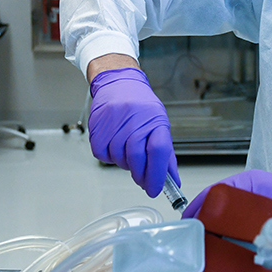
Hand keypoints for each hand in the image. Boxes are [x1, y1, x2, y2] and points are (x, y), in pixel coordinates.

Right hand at [88, 67, 179, 196]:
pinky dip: (109, 156)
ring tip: (127, 147)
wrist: (118, 83)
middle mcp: (134, 120)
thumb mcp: (159, 125)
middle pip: (137, 158)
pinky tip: (114, 143)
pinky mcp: (98, 127)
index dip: (157, 174)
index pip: (159, 150)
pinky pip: (103, 155)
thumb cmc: (141, 106)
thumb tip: (173, 180)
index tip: (155, 189)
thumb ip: (166, 155)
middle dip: (141, 175)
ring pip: (118, 160)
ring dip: (124, 163)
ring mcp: (114, 123)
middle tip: (143, 179)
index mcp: (155, 120)